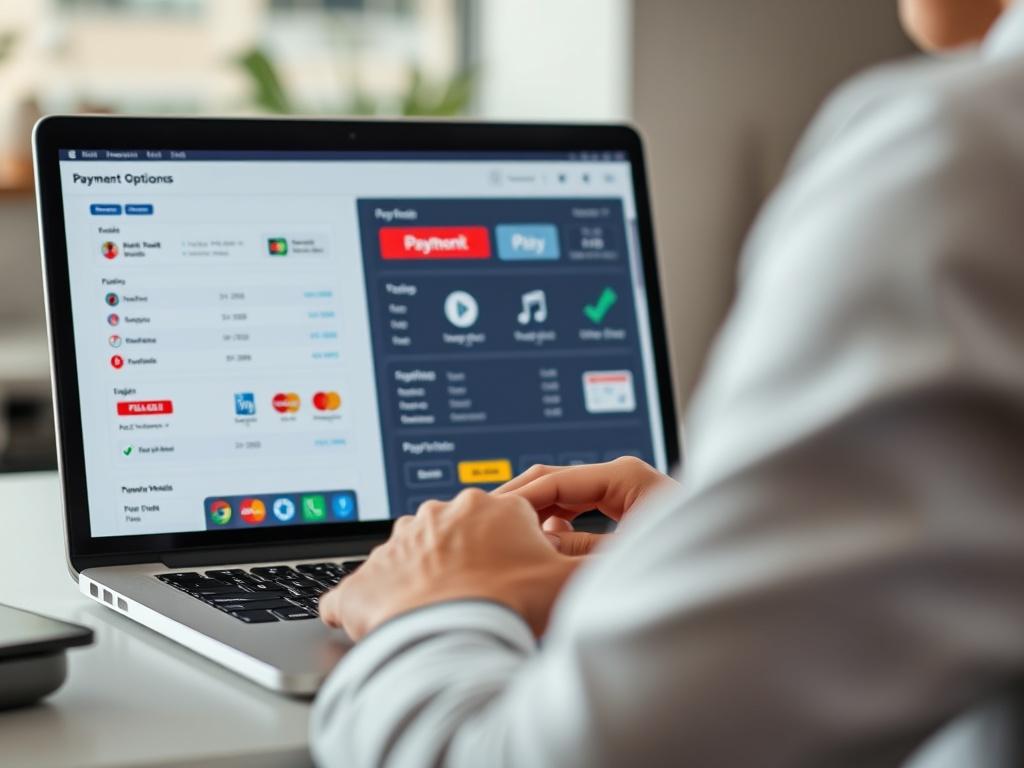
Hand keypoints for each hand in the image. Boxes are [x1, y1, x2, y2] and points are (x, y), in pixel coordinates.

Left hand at [319, 489, 579, 641]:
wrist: (449, 640)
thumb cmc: (509, 608)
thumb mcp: (568, 583)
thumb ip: (597, 565)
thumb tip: (625, 555)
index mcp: (489, 507)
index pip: (500, 525)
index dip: (508, 554)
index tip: (506, 580)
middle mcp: (438, 514)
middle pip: (455, 540)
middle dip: (464, 566)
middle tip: (479, 601)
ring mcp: (394, 544)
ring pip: (411, 561)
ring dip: (421, 584)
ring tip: (441, 618)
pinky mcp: (360, 580)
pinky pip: (358, 594)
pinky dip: (369, 609)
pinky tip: (383, 627)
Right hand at [498, 457, 678, 553]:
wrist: (727, 564)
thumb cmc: (688, 562)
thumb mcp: (625, 557)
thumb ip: (576, 550)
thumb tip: (536, 545)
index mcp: (625, 475)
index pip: (555, 480)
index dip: (520, 501)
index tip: (491, 520)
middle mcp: (623, 476)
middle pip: (556, 483)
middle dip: (523, 506)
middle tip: (488, 526)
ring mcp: (624, 488)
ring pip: (566, 497)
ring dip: (539, 518)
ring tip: (506, 539)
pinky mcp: (624, 505)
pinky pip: (580, 509)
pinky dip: (559, 526)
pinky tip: (539, 547)